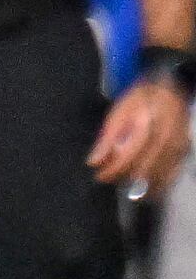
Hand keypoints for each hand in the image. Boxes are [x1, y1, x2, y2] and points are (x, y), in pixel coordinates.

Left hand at [92, 77, 191, 194]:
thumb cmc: (141, 99)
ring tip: (128, 191)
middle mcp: (166, 136)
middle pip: (147, 166)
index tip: (100, 176)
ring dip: (145, 184)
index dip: (114, 169)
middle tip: (111, 181)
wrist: (170, 87)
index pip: (129, 155)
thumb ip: (107, 139)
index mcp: (148, 124)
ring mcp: (179, 143)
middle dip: (126, 177)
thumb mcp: (118, 113)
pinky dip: (162, 181)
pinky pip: (174, 170)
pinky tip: (151, 188)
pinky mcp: (184, 147)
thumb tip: (93, 162)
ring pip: (163, 172)